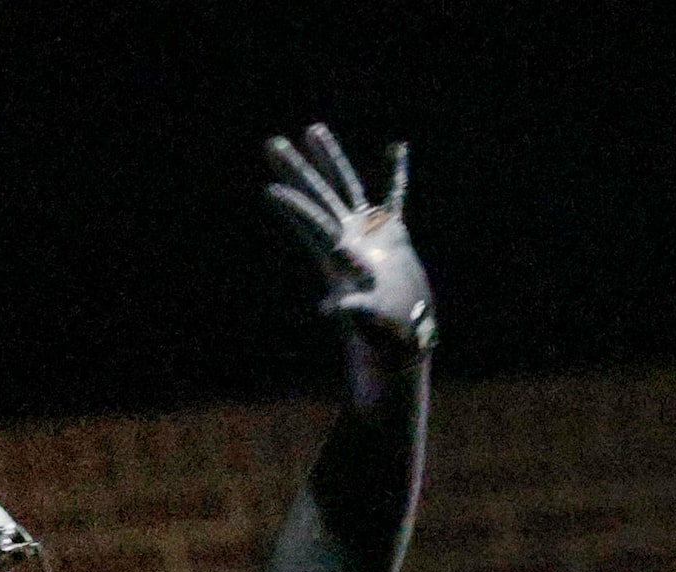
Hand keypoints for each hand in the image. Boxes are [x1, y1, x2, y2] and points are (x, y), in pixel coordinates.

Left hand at [265, 124, 438, 352]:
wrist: (404, 338)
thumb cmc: (386, 336)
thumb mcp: (372, 323)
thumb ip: (355, 313)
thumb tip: (331, 310)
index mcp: (341, 259)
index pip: (313, 225)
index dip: (295, 208)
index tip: (271, 190)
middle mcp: (347, 240)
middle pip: (318, 197)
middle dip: (296, 171)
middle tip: (272, 144)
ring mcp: (368, 234)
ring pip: (345, 188)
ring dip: (330, 160)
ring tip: (313, 130)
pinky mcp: (393, 235)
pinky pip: (394, 197)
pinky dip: (396, 174)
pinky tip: (397, 148)